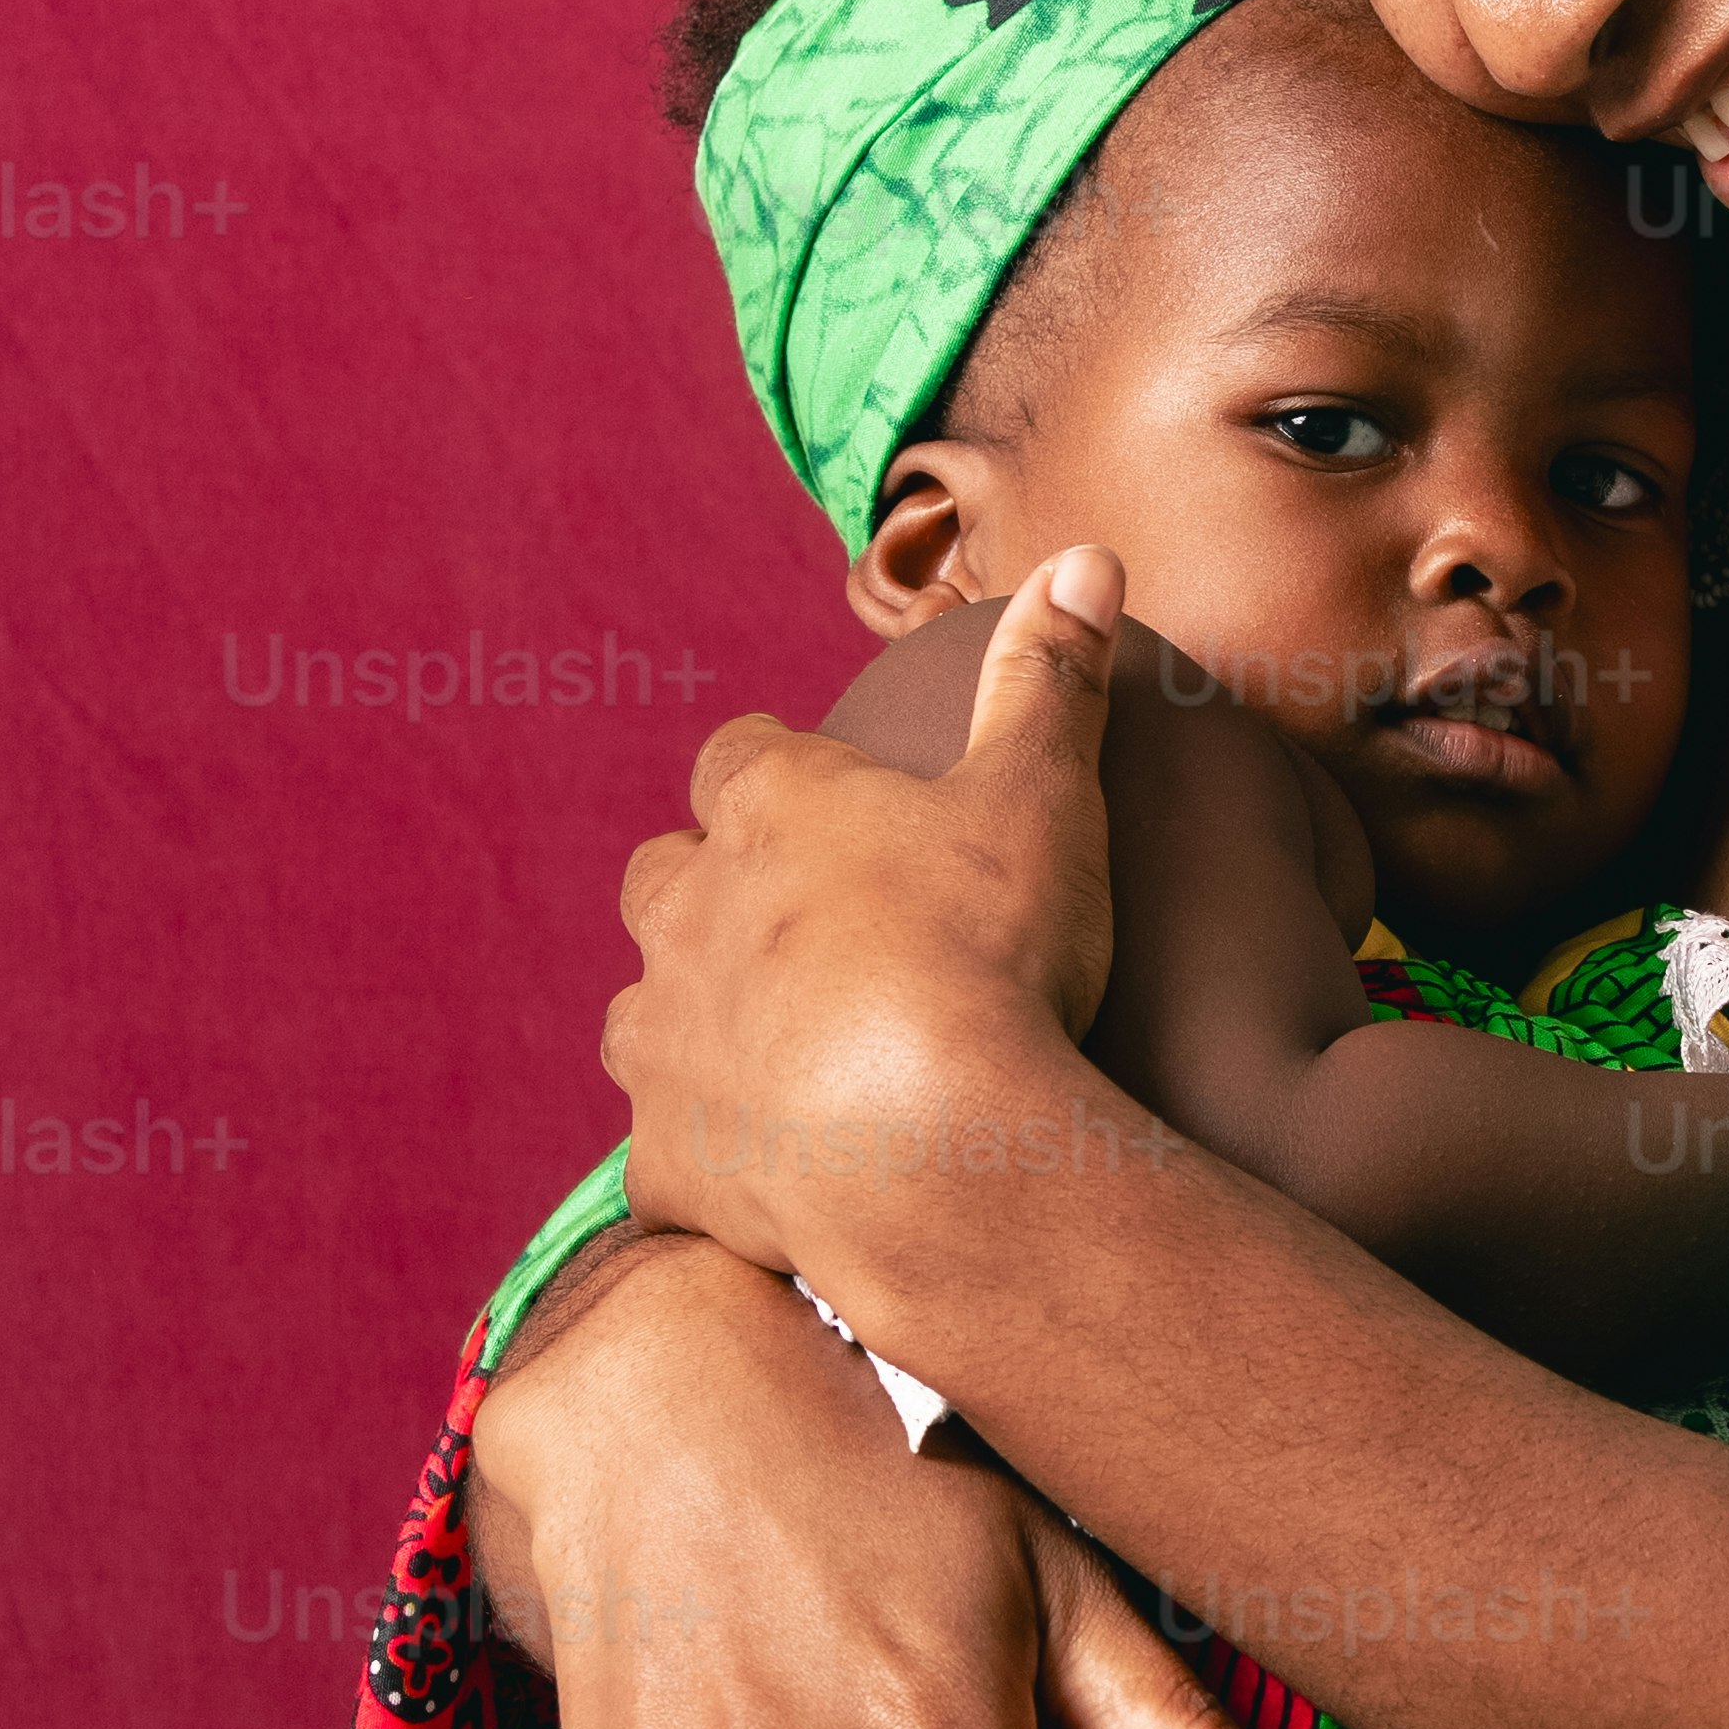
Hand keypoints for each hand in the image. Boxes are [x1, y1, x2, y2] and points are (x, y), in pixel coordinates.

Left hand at [605, 550, 1128, 1280]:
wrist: (940, 1157)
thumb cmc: (992, 956)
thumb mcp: (1045, 795)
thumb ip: (1053, 677)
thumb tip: (1087, 555)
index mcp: (769, 808)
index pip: (738, 756)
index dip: (782, 771)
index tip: (831, 796)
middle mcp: (687, 912)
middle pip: (662, 876)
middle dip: (713, 887)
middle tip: (800, 921)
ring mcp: (666, 1042)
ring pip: (641, 1011)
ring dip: (695, 1016)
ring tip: (779, 1046)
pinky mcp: (671, 1160)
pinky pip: (668, 1153)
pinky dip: (712, 1154)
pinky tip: (771, 1174)